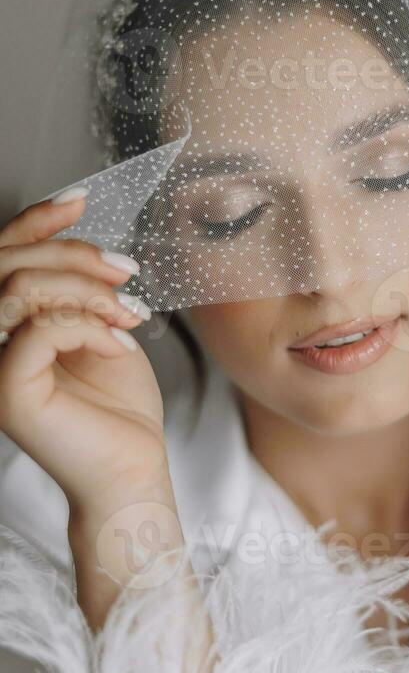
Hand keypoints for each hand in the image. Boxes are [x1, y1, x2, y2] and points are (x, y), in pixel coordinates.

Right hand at [0, 190, 174, 514]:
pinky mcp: (9, 392)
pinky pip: (39, 329)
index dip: (35, 221)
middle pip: (7, 263)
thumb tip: (78, 242)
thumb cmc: (118, 406)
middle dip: (73, 254)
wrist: (132, 469)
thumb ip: (77, 291)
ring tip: (128, 314)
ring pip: (21, 288)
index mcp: (8, 327)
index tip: (80, 202)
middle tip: (126, 272)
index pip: (2, 258)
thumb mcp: (100, 329)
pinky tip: (118, 346)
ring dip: (86, 290)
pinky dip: (89, 326)